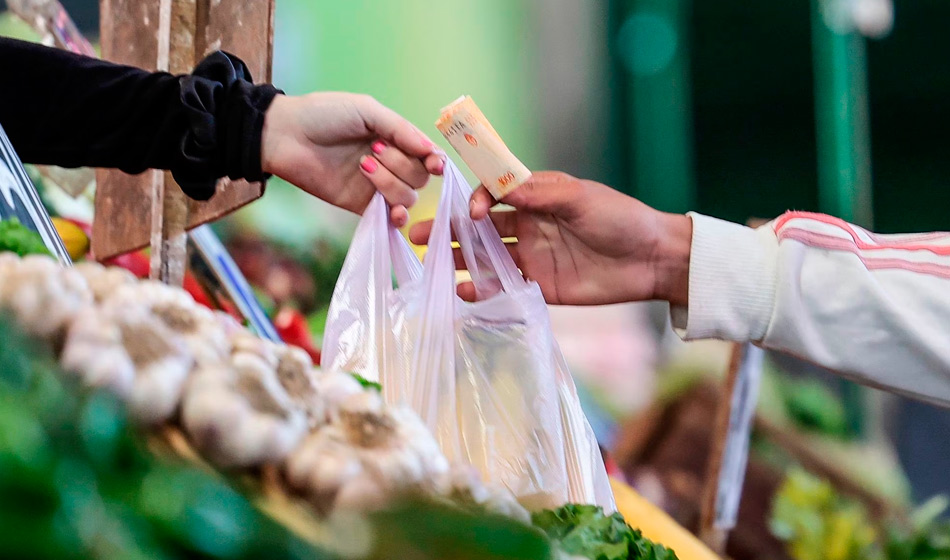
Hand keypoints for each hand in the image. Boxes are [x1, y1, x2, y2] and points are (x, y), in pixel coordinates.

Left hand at [260, 92, 443, 226]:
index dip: (434, 161)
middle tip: (374, 150)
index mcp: (394, 138)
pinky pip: (389, 218)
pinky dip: (397, 217)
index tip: (434, 163)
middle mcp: (390, 163)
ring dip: (391, 182)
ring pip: (407, 196)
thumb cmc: (324, 114)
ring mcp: (376, 186)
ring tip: (363, 165)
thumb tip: (432, 151)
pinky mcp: (360, 206)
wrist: (285, 135)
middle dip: (402, 165)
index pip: (426, 155)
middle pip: (420, 178)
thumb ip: (401, 130)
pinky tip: (392, 212)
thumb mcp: (367, 111)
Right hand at [408, 171, 692, 305]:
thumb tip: (497, 188)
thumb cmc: (619, 218)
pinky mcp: (540, 287)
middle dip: (449, 230)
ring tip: (432, 266)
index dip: (474, 201)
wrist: (652, 259)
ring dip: (459, 260)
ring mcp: (532, 258)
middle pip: (480, 228)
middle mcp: (528, 226)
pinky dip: (482, 291)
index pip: (492, 196)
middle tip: (416, 233)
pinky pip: (504, 288)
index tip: (469, 213)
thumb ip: (537, 193)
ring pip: (486, 258)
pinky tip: (464, 293)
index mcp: (536, 198)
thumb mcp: (579, 197)